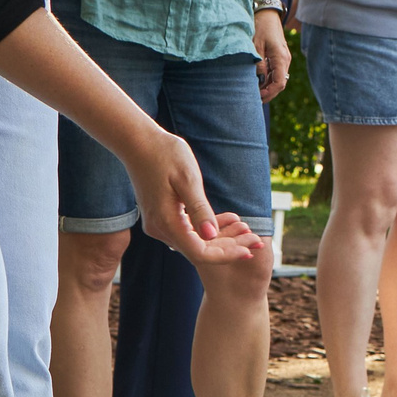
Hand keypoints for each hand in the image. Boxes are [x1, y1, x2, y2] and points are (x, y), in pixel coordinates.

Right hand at [126, 127, 263, 265]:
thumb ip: (199, 209)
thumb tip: (211, 236)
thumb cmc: (165, 154)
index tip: (249, 251)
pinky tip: (229, 220)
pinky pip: (187, 230)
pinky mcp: (160, 217)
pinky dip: (208, 227)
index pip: (200, 252)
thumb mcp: (187, 179)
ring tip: (248, 230)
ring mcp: (158, 224)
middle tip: (258, 242)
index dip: (226, 254)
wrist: (138, 142)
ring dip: (222, 238)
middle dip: (229, 247)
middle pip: (199, 250)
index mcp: (167, 222)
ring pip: (194, 241)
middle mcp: (160, 229)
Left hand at [253, 11, 290, 99]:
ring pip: (278, 79)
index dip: (269, 93)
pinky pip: (276, 73)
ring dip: (267, 87)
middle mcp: (285, 60)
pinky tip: (258, 82)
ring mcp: (283, 59)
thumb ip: (258, 63)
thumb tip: (258, 80)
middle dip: (268, 93)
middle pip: (280, 84)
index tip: (257, 97)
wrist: (267, 13)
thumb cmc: (261, 27)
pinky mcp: (279, 56)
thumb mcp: (256, 45)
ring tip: (254, 93)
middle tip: (254, 100)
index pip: (279, 83)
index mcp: (281, 58)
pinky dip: (268, 80)